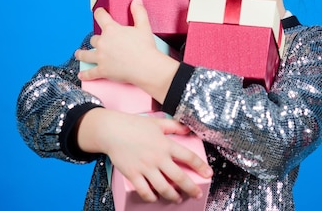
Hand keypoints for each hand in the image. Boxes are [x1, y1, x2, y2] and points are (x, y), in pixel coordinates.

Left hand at [75, 0, 178, 102]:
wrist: (146, 67)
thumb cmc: (145, 47)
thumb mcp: (144, 26)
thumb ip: (139, 12)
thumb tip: (136, 0)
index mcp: (112, 30)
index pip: (101, 16)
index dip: (100, 13)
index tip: (99, 13)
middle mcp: (103, 42)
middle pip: (94, 39)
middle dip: (96, 40)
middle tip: (98, 41)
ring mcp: (101, 57)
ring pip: (86, 54)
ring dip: (81, 54)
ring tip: (79, 54)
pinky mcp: (102, 70)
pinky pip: (91, 73)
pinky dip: (86, 74)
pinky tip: (82, 75)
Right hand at [78, 108, 212, 202]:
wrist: (112, 130)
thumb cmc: (135, 125)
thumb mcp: (157, 122)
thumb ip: (174, 126)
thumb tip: (188, 129)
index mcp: (166, 144)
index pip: (188, 157)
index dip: (200, 167)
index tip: (208, 174)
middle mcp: (158, 158)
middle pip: (179, 177)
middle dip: (191, 188)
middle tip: (197, 194)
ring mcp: (145, 167)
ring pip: (164, 188)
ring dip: (173, 196)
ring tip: (177, 199)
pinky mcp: (133, 174)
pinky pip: (145, 191)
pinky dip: (151, 197)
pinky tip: (155, 198)